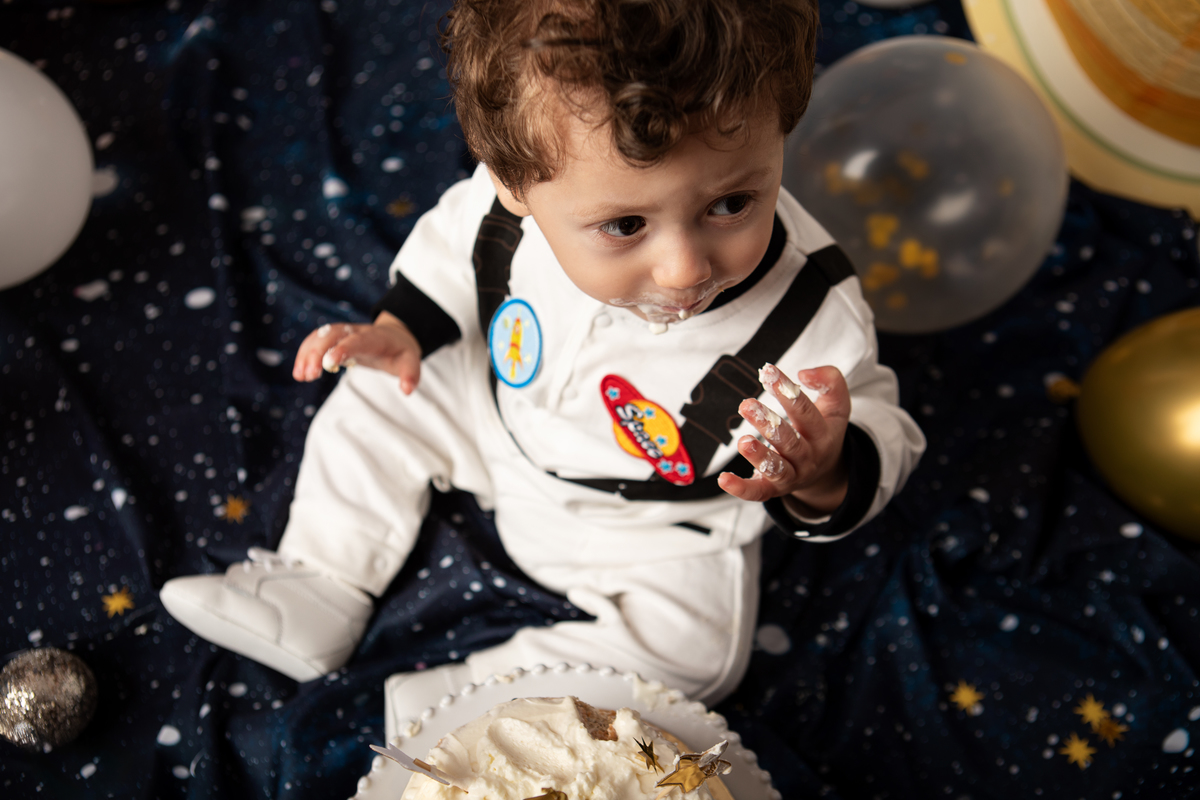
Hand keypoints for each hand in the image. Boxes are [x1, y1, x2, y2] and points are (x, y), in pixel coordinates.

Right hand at [292, 311, 422, 393]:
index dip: (342, 349)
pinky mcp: (335, 339)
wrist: (395, 336)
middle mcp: (356, 331)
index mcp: (374, 338)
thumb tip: (407, 390)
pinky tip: (300, 372)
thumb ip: (410, 374)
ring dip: (307, 353)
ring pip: (320, 336)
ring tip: (300, 376)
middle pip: (332, 335)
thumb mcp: (411, 361)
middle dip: (317, 352)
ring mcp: (344, 333)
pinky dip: (305, 354)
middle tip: (308, 375)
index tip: (328, 362)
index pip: (356, 341)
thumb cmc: (401, 351)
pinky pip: (316, 341)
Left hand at [717, 363, 849, 515]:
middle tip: (747, 405)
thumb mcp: (836, 405)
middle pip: (790, 442)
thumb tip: (804, 374)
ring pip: (776, 469)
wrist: (825, 471)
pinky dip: (741, 489)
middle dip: (768, 424)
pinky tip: (723, 479)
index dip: (787, 392)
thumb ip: (830, 381)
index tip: (768, 372)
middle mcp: (808, 458)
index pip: (805, 412)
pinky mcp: (773, 490)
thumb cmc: (823, 429)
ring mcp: (791, 476)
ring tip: (743, 441)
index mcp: (823, 435)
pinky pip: (758, 493)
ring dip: (759, 456)